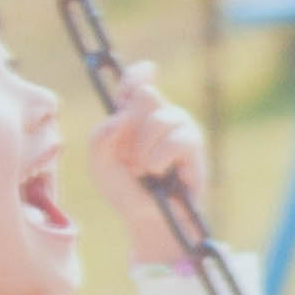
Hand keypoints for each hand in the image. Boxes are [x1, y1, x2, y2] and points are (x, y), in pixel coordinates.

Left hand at [87, 66, 206, 268]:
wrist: (148, 220)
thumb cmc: (126, 191)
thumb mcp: (100, 165)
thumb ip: (100, 137)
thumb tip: (121, 116)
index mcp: (136, 115)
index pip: (137, 83)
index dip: (137, 75)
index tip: (142, 74)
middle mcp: (160, 115)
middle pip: (146, 94)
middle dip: (132, 125)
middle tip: (130, 155)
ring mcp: (180, 127)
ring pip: (158, 118)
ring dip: (144, 150)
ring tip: (145, 171)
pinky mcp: (194, 145)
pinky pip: (175, 139)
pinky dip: (159, 159)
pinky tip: (158, 173)